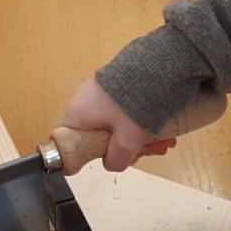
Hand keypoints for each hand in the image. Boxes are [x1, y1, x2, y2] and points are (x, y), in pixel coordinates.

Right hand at [54, 77, 175, 171]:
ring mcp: (99, 91)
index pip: (66, 141)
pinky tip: (163, 128)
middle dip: (126, 147)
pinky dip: (140, 120)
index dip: (84, 155)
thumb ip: (116, 159)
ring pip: (115, 123)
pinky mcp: (115, 84)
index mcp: (77, 114)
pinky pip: (124, 110)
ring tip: (164, 141)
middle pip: (97, 135)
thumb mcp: (127, 142)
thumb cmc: (134, 102)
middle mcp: (83, 101)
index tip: (107, 157)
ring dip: (138, 135)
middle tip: (148, 151)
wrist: (156, 66)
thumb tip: (112, 164)